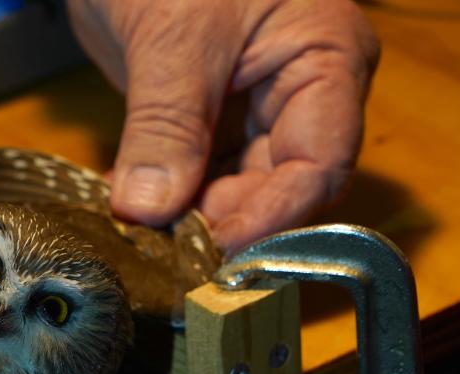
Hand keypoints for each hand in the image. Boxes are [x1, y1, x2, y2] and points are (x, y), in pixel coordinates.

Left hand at [67, 0, 379, 251]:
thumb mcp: (173, 37)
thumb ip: (165, 125)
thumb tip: (150, 210)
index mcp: (324, 61)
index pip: (317, 164)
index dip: (269, 217)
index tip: (213, 251)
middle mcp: (299, 94)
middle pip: (278, 188)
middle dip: (224, 224)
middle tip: (168, 252)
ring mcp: (253, 110)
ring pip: (235, 190)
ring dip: (191, 219)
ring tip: (146, 237)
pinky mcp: (209, 120)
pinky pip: (197, 175)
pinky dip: (168, 198)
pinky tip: (135, 212)